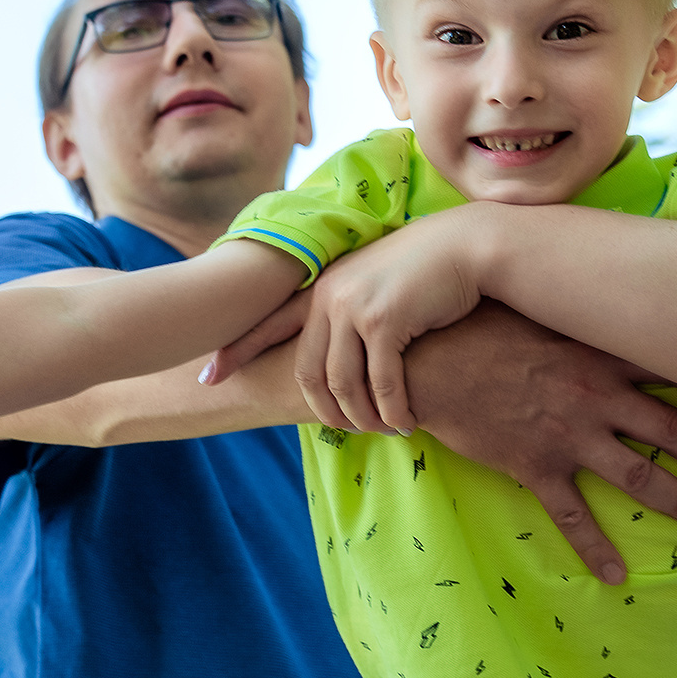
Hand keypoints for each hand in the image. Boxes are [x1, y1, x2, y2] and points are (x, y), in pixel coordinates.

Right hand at [211, 299, 676, 586]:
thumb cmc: (475, 327)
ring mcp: (569, 438)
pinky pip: (573, 517)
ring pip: (638, 475)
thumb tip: (594, 283)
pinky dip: (595, 548)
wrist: (430, 364)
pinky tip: (615, 575)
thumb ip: (569, 308)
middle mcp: (594, 399)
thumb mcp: (533, 307)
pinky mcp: (537, 469)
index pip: (662, 364)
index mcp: (595, 356)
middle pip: (667, 428)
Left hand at [215, 213, 489, 434]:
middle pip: (309, 371)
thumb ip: (350, 308)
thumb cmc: (426, 269)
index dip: (238, 351)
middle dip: (325, 410)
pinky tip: (405, 422)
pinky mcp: (386, 320)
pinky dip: (392, 410)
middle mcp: (329, 296)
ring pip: (343, 384)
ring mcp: (355, 308)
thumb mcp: (375, 282)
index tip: (209, 377)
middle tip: (346, 431)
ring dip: (363, 416)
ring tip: (384, 429)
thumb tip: (342, 348)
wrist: (466, 246)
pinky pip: (381, 383)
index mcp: (321, 287)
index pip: (268, 323)